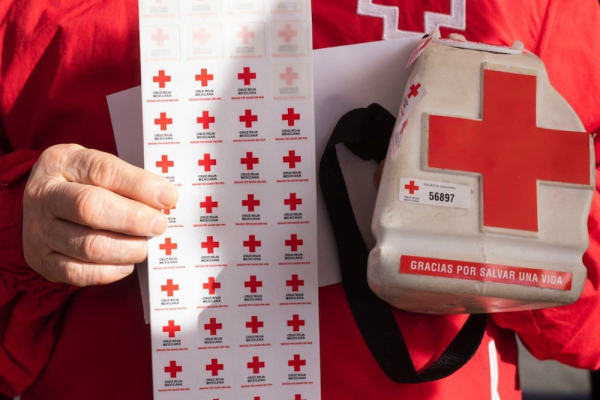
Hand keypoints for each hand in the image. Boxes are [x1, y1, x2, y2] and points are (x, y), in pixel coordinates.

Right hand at [22, 144, 177, 286]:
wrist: (43, 207)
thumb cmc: (84, 184)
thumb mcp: (99, 168)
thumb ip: (128, 179)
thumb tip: (166, 199)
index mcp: (61, 162)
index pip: (103, 170)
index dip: (139, 185)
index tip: (168, 197)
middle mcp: (43, 195)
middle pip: (89, 208)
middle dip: (133, 219)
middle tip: (159, 225)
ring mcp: (39, 230)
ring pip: (87, 245)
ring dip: (126, 249)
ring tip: (146, 246)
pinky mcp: (42, 261)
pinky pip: (78, 273)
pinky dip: (110, 271)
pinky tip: (127, 264)